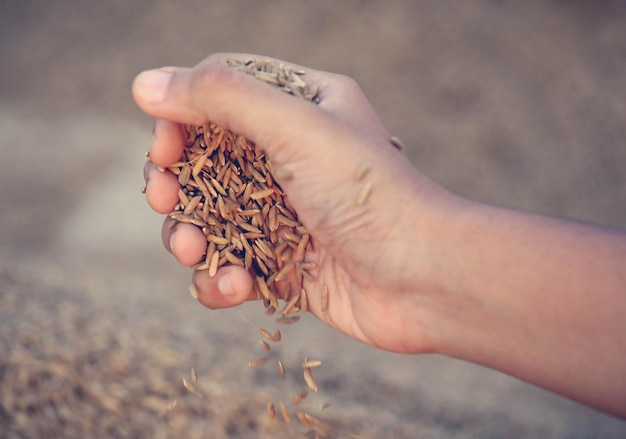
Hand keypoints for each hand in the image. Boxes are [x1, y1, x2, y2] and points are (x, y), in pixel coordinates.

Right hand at [133, 53, 457, 353]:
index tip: (165, 146)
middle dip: (175, 182)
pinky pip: (231, 268)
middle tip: (164, 197)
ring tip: (194, 251)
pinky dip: (220, 280)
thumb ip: (220, 97)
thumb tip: (145, 81)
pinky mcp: (284, 266)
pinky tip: (234, 287)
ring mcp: (286, 214)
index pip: (221, 95)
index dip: (182, 117)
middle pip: (205, 161)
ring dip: (188, 236)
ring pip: (210, 220)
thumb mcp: (295, 127)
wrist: (423, 279)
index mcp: (301, 108)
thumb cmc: (368, 193)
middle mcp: (292, 157)